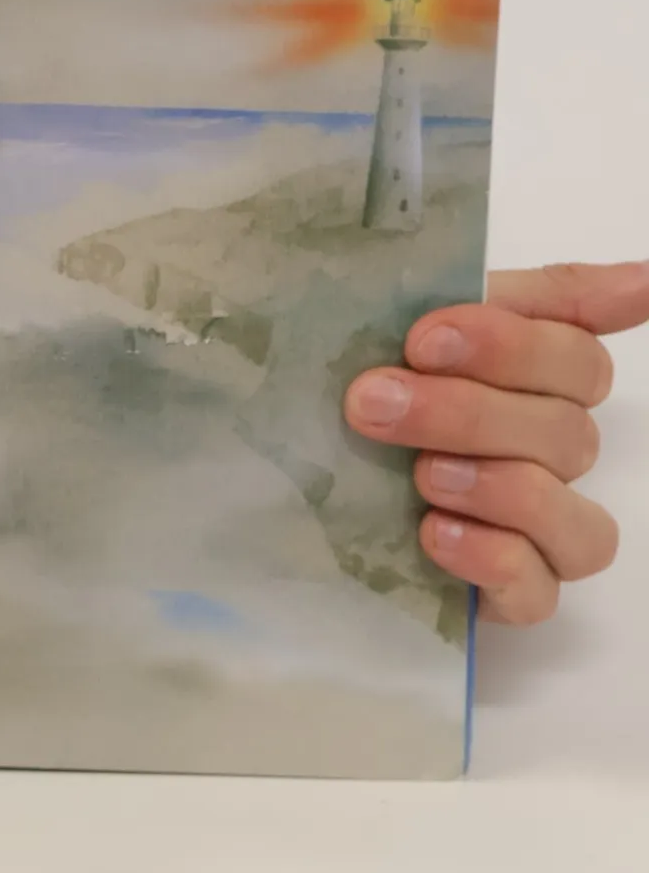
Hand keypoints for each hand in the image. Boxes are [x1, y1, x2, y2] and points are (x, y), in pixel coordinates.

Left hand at [345, 262, 648, 626]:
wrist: (261, 457)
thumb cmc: (346, 376)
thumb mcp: (407, 312)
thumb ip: (527, 296)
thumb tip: (644, 279)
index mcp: (535, 381)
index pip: (578, 362)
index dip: (511, 347)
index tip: (422, 339)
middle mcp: (547, 453)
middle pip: (565, 434)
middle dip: (468, 414)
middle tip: (375, 402)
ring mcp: (532, 529)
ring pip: (578, 522)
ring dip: (501, 491)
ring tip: (421, 474)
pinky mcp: (501, 591)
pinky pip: (538, 593)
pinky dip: (494, 562)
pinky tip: (435, 532)